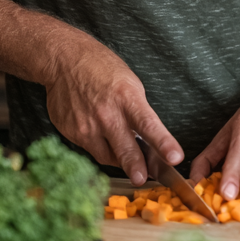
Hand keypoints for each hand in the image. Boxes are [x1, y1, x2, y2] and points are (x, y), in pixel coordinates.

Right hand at [42, 37, 182, 185]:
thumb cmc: (102, 69)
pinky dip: (101, 148)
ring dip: (120, 160)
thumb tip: (147, 139)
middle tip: (142, 179)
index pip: (149, 125)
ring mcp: (87, 126)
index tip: (175, 158)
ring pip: (107, 156)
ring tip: (130, 160)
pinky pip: (91, 150)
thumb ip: (137, 112)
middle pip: (125, 148)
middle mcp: (106, 115)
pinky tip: (101, 136)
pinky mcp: (71, 133)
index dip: (163, 143)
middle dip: (135, 166)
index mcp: (127, 98)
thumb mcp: (130, 84)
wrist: (64, 61)